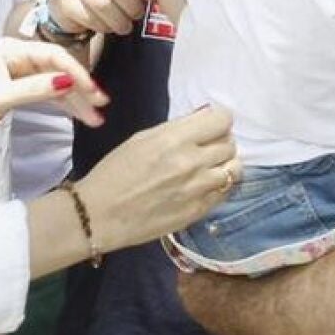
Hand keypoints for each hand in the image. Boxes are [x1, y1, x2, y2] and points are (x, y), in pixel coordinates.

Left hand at [0, 37, 108, 153]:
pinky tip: (79, 115)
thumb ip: (34, 89)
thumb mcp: (0, 97)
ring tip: (96, 119)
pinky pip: (47, 95)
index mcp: (12, 50)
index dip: (76, 73)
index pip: (53, 56)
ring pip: (55, 85)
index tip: (94, 93)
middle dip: (80, 88)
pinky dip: (62, 105)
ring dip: (74, 101)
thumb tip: (67, 81)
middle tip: (102, 106)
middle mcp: (18, 58)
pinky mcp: (18, 92)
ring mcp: (19, 75)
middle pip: (58, 69)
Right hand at [75, 105, 238, 251]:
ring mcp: (198, 189)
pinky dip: (219, 185)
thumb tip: (201, 122)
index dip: (218, 120)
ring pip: (234, 169)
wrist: (100, 215)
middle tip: (205, 146)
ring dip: (224, 165)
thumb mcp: (141, 139)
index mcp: (174, 139)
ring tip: (208, 167)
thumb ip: (175, 130)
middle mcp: (192, 162)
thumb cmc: (114, 172)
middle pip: (230, 144)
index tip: (211, 124)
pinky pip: (225, 192)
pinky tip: (203, 185)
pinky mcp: (199, 211)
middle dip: (219, 141)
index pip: (222, 120)